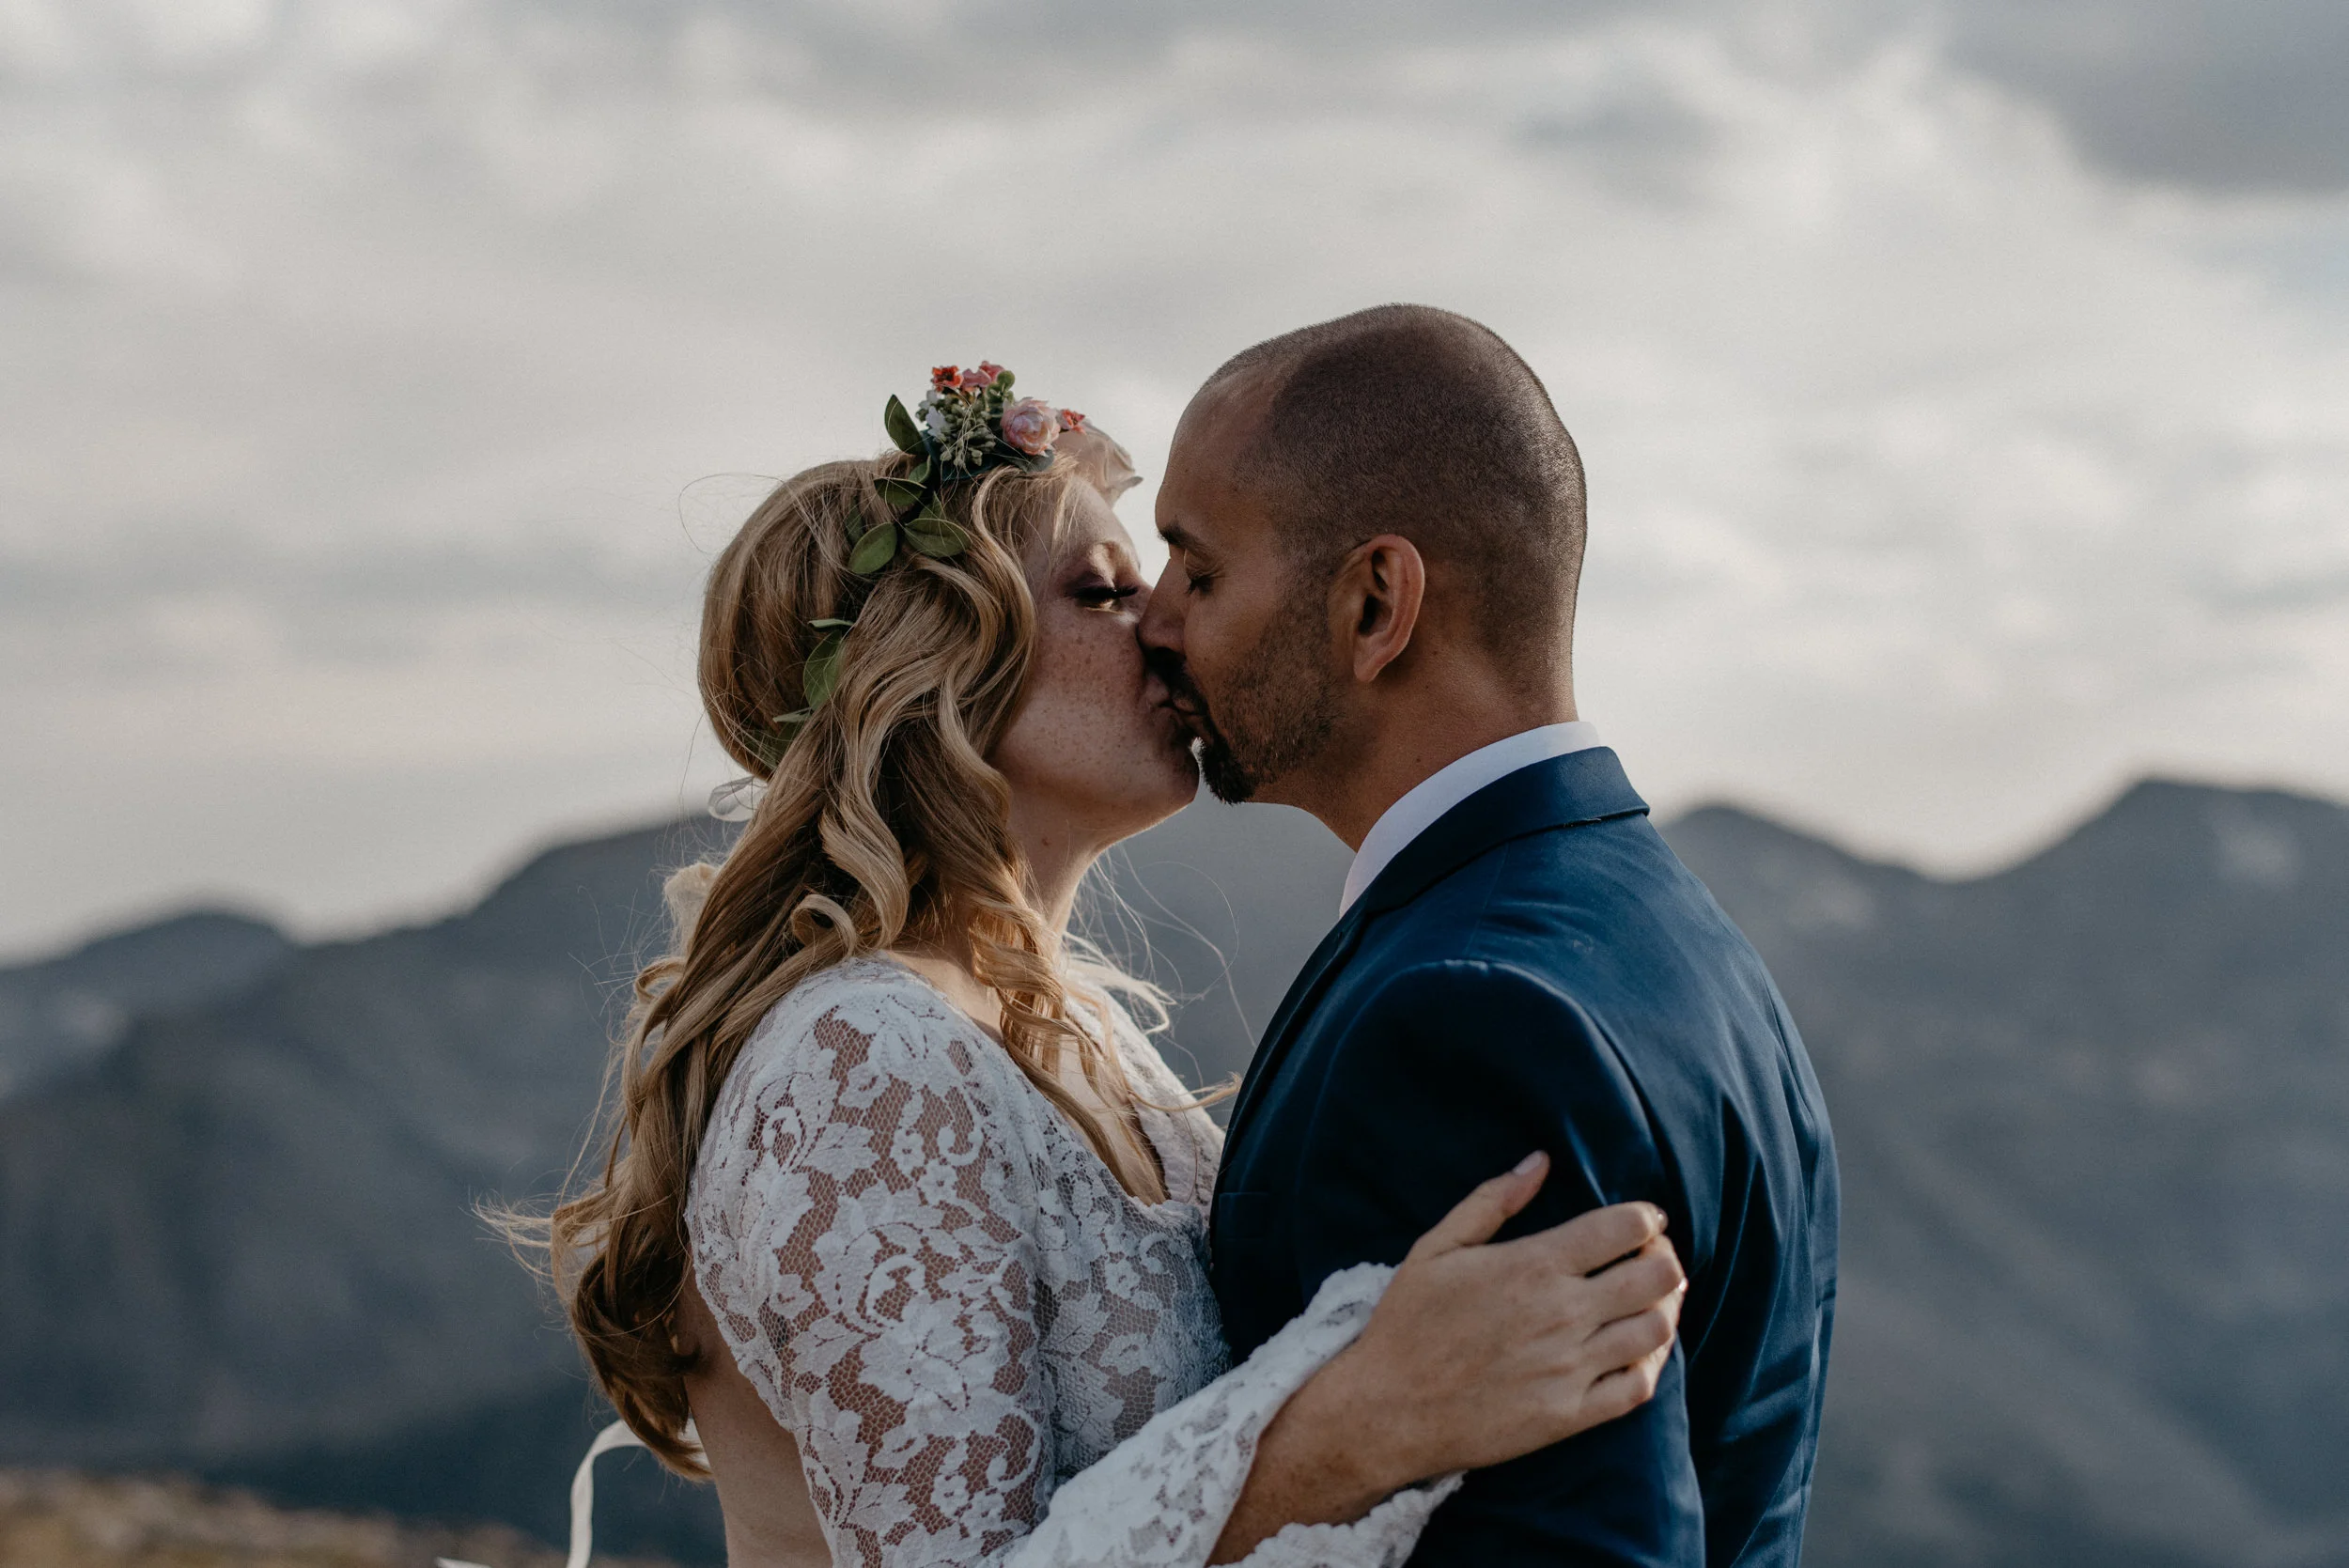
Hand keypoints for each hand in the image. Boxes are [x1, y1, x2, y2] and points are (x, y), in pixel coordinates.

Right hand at [1205, 1154, 1683, 1563]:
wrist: (1388, 1410)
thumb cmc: (1408, 1323)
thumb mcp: (1436, 1248)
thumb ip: (1492, 1201)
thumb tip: (1540, 1161)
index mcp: (1533, 1265)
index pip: (1626, 1228)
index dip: (1647, 1219)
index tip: (1644, 1222)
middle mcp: (1562, 1313)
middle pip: (1657, 1275)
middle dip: (1664, 1258)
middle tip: (1652, 1259)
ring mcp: (1571, 1367)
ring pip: (1657, 1328)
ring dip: (1665, 1308)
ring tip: (1650, 1301)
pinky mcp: (1571, 1414)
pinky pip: (1639, 1386)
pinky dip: (1651, 1362)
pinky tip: (1637, 1349)